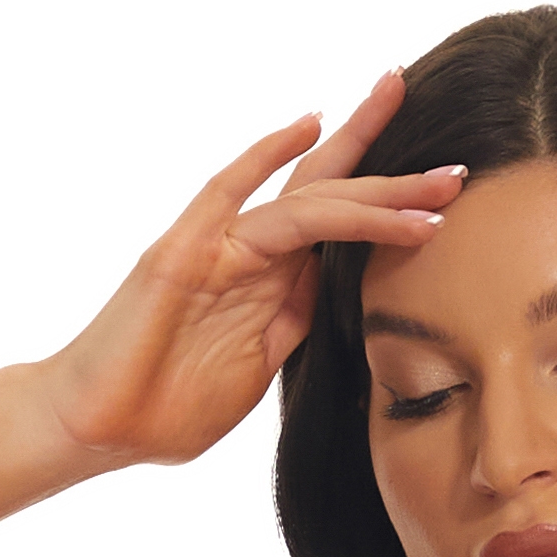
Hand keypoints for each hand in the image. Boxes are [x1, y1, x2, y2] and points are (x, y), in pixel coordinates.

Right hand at [37, 78, 466, 473]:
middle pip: (332, 198)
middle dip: (397, 179)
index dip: (392, 208)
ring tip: (433, 190)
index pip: (341, 232)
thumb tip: (338, 299)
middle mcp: (249, 254)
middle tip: (461, 167)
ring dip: (372, 192)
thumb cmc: (163, 410)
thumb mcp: (256, 373)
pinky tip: (309, 127)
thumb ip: (294, 328)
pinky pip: (229, 194)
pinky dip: (266, 157)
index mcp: (270, 285)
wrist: (95, 429)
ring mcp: (215, 249)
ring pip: (306, 204)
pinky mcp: (181, 254)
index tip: (447, 195)